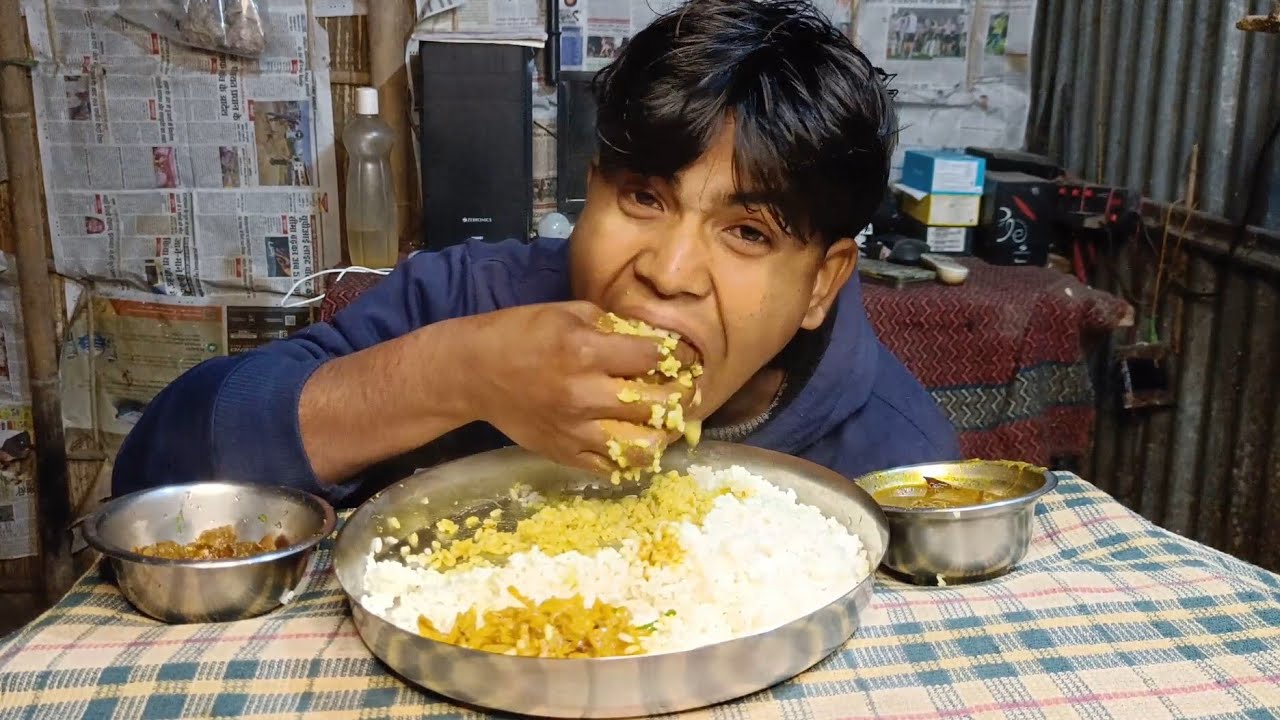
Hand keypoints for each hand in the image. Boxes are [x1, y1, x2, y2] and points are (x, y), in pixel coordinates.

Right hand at [461, 301, 699, 474]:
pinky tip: (636, 442)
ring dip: (664, 435)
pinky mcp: (564, 453)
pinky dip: (632, 458)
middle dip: (682, 396)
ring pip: (643, 446)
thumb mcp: (569, 313)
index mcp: (586, 351)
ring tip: (666, 422)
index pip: (655, 358)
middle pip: (658, 405)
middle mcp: (584, 394)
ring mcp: (575, 430)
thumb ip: (615, 326)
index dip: (681, 356)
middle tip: (686, 390)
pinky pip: (612, 468)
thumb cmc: (522, 333)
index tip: (689, 358)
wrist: (474, 372)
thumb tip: (656, 338)